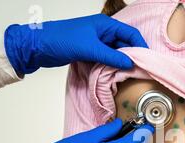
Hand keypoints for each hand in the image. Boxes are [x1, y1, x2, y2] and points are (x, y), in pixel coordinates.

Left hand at [4, 14, 147, 73]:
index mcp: (105, 25)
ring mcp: (96, 42)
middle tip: (139, 70)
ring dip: (121, 63)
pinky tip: (114, 75)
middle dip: (132, 56)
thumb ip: (111, 56)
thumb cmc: (61, 40)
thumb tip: (130, 63)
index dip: (140, 46)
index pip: (130, 34)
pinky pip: (106, 59)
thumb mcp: (89, 48)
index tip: (147, 60)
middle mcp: (102, 32)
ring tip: (129, 75)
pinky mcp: (89, 52)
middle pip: (124, 44)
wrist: (37, 47)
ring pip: (115, 53)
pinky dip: (111, 66)